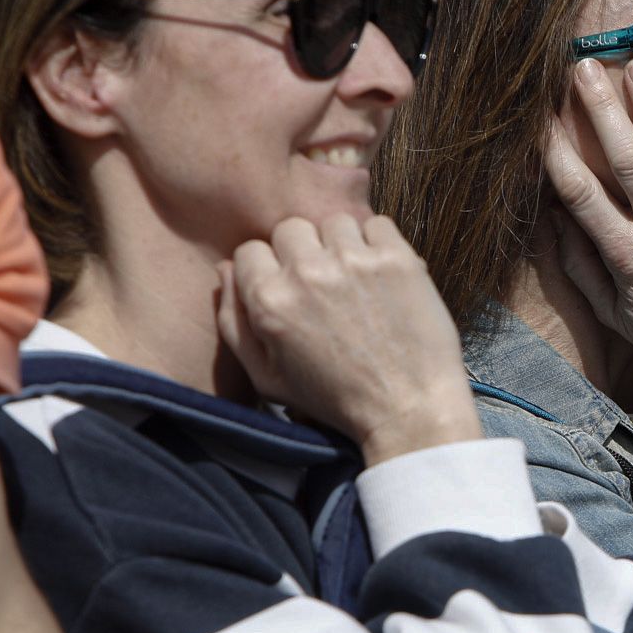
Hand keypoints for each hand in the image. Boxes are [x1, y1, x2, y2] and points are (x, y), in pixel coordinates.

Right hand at [218, 214, 480, 464]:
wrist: (408, 408)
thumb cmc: (335, 399)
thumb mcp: (268, 378)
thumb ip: (234, 323)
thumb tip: (225, 269)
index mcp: (269, 300)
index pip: (250, 250)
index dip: (269, 269)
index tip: (290, 289)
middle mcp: (306, 273)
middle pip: (291, 229)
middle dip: (304, 252)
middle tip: (325, 285)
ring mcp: (354, 261)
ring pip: (334, 223)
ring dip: (342, 245)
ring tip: (356, 281)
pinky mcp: (396, 257)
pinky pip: (378, 224)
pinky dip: (379, 243)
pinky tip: (383, 275)